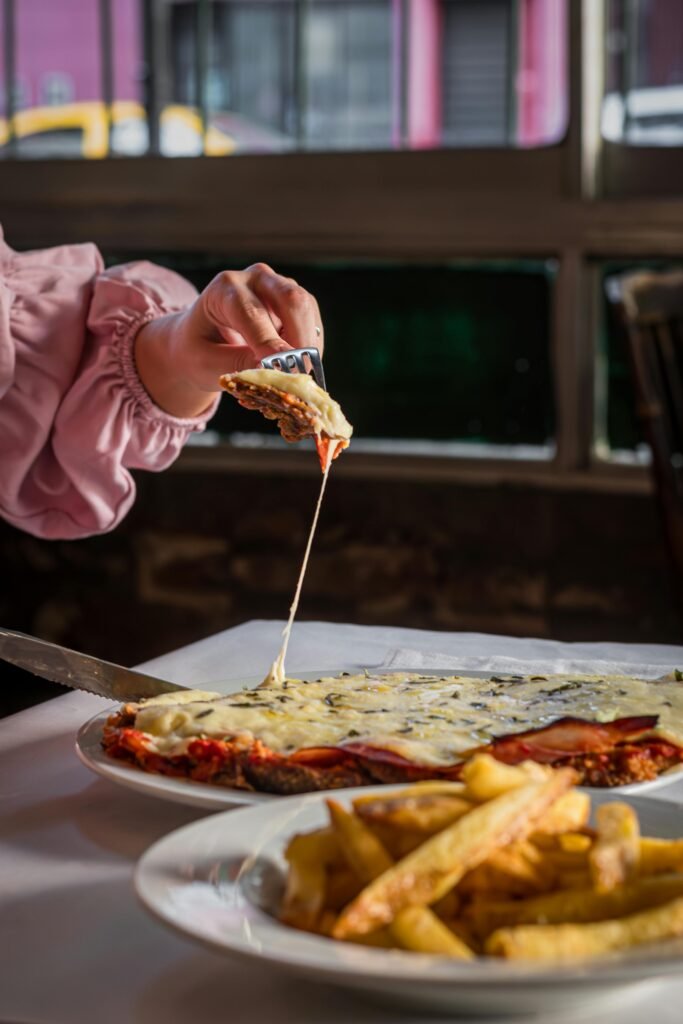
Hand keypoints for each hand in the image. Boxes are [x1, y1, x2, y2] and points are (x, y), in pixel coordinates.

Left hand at [135, 263, 323, 417]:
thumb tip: (274, 368)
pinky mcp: (296, 301)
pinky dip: (309, 348)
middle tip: (300, 375)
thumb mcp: (205, 364)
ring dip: (307, 346)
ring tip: (296, 376)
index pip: (252, 312)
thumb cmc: (199, 351)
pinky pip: (312, 322)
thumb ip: (237, 364)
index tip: (282, 369)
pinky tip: (296, 367)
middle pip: (291, 299)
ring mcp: (279, 286)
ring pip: (306, 310)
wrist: (201, 340)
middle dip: (300, 340)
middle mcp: (255, 279)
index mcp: (224, 289)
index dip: (269, 341)